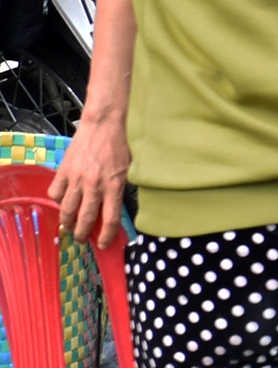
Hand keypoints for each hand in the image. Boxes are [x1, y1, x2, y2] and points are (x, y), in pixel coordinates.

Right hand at [51, 112, 128, 248]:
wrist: (105, 123)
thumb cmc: (121, 144)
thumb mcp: (130, 168)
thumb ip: (122, 188)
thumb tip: (117, 208)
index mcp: (114, 186)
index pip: (110, 219)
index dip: (106, 236)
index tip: (104, 244)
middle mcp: (94, 185)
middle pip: (85, 219)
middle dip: (82, 234)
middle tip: (82, 239)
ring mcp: (77, 178)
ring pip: (67, 209)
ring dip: (67, 221)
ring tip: (69, 226)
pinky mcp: (64, 170)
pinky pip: (55, 193)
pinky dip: (58, 200)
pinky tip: (63, 200)